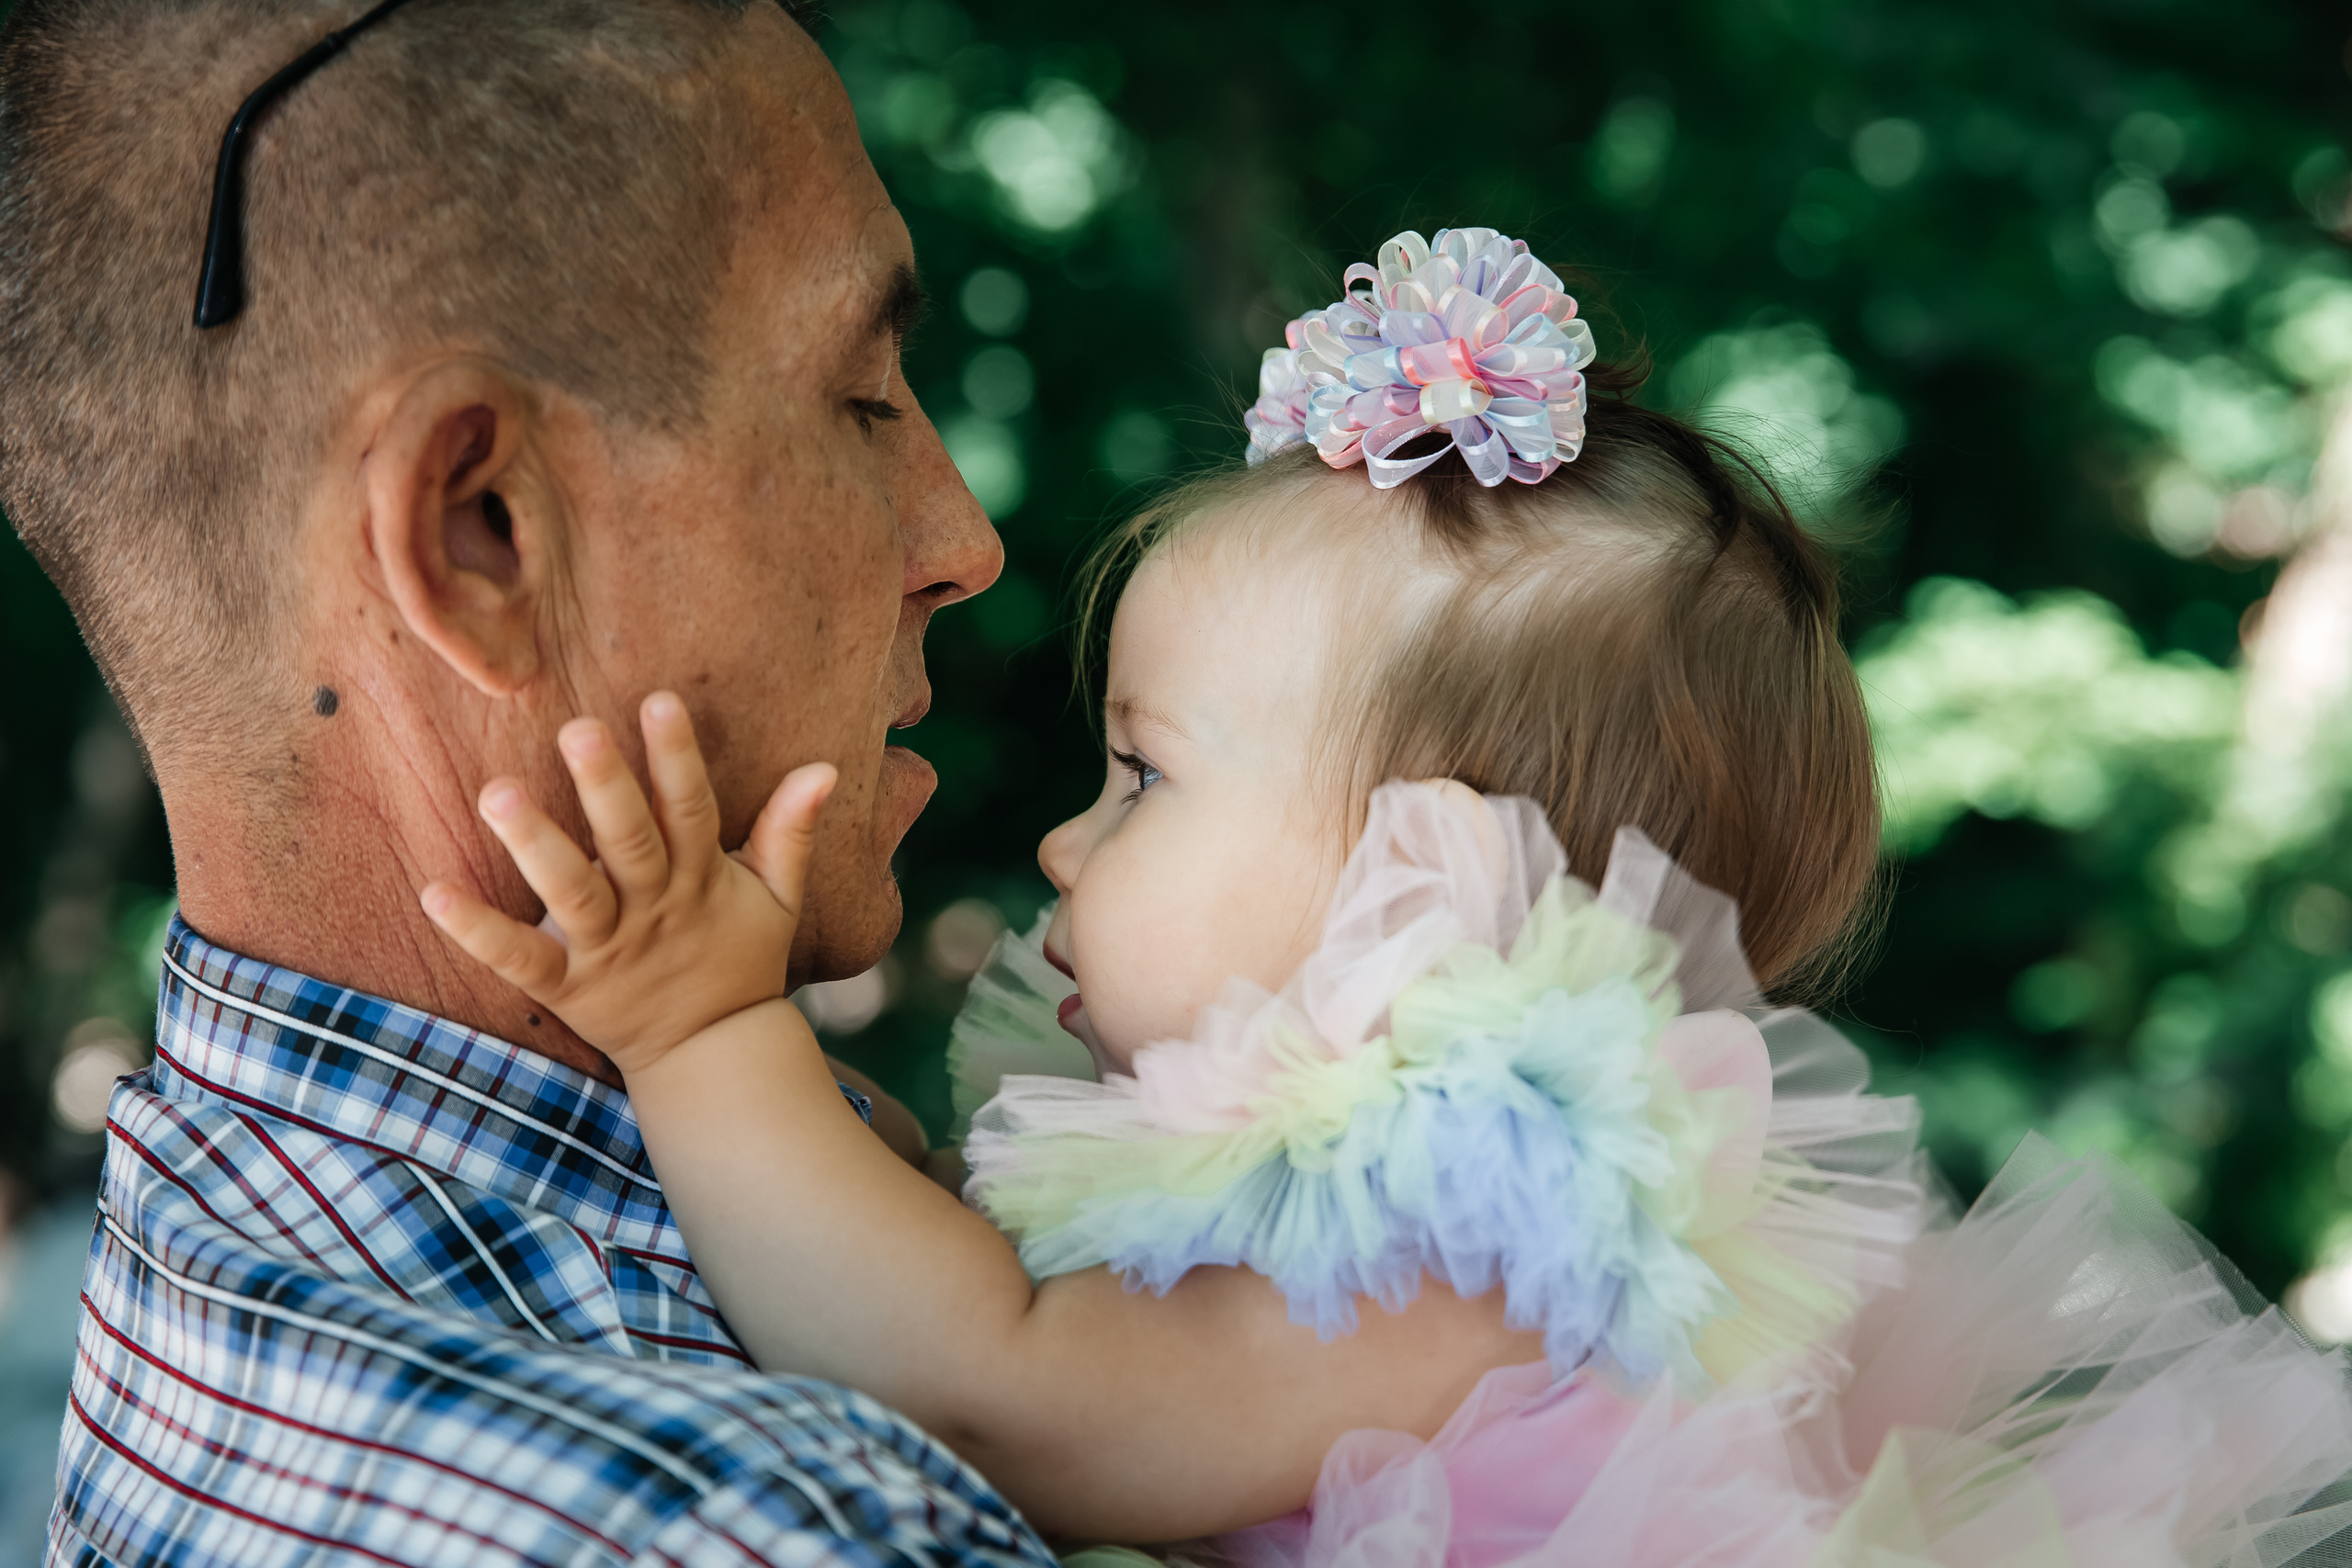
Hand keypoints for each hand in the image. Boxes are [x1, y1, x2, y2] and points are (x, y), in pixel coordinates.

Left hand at [420, 691, 836, 1077]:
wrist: (713, 1055)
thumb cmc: (740, 959)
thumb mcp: (778, 897)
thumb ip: (791, 830)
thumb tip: (825, 766)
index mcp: (700, 881)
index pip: (692, 810)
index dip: (677, 759)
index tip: (658, 701)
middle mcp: (653, 910)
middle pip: (631, 845)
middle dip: (606, 788)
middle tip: (576, 729)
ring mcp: (608, 951)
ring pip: (573, 894)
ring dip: (536, 845)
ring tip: (496, 793)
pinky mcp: (567, 989)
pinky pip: (519, 960)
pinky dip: (478, 931)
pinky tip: (436, 892)